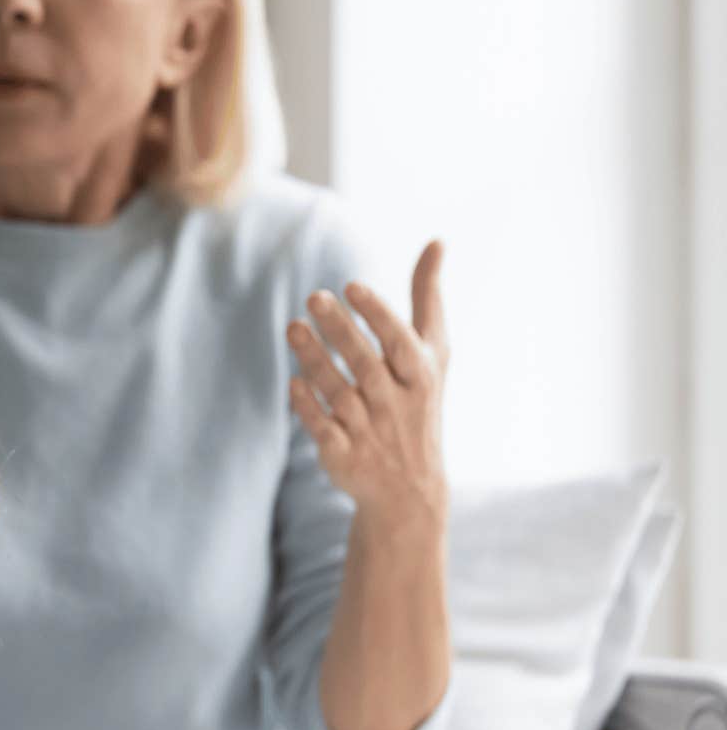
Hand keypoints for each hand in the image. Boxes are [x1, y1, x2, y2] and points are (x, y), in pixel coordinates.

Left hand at [287, 241, 451, 523]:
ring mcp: (369, 431)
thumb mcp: (432, 352)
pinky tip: (292, 382)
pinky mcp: (342, 454)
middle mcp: (396, 403)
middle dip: (340, 330)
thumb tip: (437, 241)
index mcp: (420, 376)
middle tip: (314, 297)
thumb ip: (428, 298)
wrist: (409, 488)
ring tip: (293, 327)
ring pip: (339, 392)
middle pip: (365, 363)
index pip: (400, 342)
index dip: (378, 314)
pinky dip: (307, 406)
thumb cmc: (418, 401)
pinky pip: (321, 427)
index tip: (352, 285)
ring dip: (314, 359)